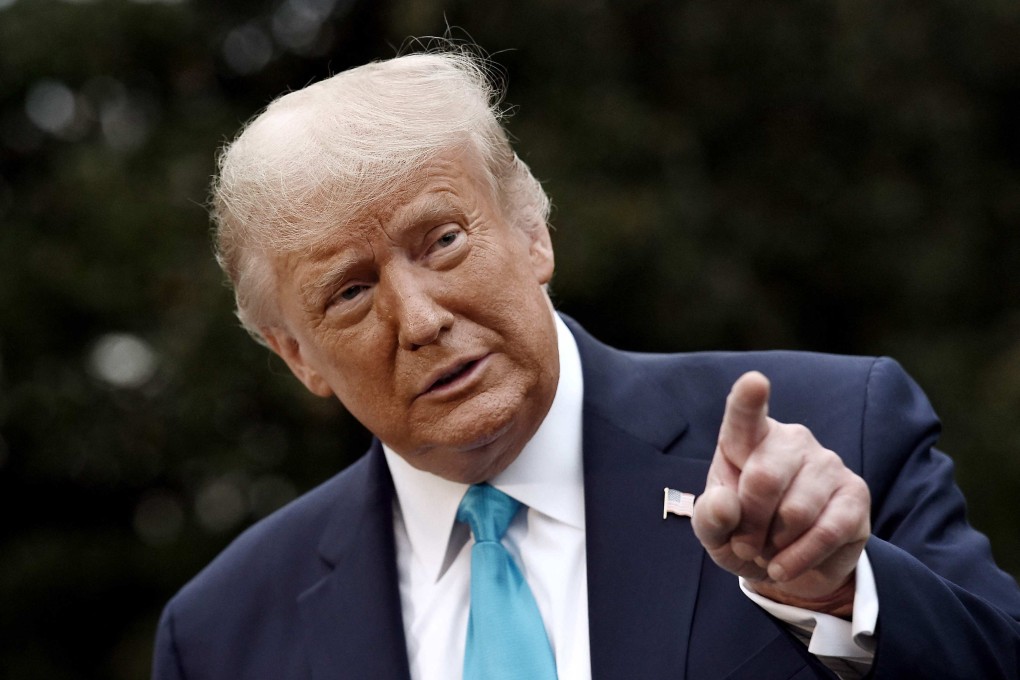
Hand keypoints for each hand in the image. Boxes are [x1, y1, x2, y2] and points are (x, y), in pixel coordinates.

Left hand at [691, 372, 870, 615]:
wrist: (786, 566)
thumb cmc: (741, 534)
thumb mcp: (713, 532)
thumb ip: (709, 516)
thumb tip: (724, 504)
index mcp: (748, 439)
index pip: (745, 415)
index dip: (748, 399)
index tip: (754, 382)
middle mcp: (791, 440)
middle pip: (764, 479)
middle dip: (748, 524)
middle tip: (744, 544)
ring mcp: (827, 463)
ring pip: (795, 512)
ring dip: (773, 546)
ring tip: (769, 549)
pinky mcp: (856, 494)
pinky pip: (825, 532)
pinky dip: (799, 559)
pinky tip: (786, 565)